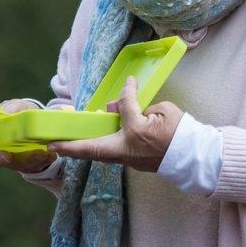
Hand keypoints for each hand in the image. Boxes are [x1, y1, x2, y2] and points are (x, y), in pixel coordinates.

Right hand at [0, 99, 58, 173]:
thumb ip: (12, 108)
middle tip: (6, 157)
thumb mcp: (19, 106)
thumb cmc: (22, 113)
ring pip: (14, 164)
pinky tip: (48, 154)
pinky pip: (32, 166)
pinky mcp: (25, 165)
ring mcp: (10, 158)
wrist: (41, 125)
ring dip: (26, 160)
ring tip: (40, 153)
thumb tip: (7, 114)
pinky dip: (41, 160)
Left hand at [48, 77, 182, 172]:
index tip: (129, 82)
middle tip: (51, 144)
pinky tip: (88, 143)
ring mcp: (129, 160)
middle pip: (93, 149)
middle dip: (71, 146)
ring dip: (81, 149)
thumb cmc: (182, 133)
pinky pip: (111, 154)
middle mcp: (129, 149)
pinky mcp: (132, 164)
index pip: (126, 107)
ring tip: (61, 145)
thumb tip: (119, 108)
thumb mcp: (164, 111)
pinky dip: (97, 148)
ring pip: (100, 154)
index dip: (127, 92)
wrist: (194, 157)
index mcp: (138, 132)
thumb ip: (139, 108)